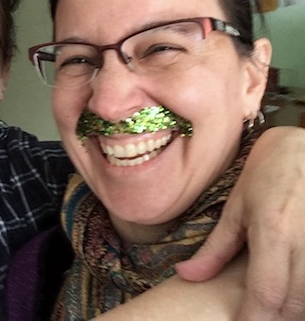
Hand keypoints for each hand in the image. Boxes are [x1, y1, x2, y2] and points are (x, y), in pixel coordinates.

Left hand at [176, 126, 304, 319]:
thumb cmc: (270, 172)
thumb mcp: (237, 207)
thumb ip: (216, 248)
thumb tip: (185, 276)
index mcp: (274, 232)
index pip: (266, 295)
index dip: (253, 319)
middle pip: (296, 305)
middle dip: (275, 318)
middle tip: (255, 314)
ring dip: (295, 307)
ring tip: (274, 301)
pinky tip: (294, 284)